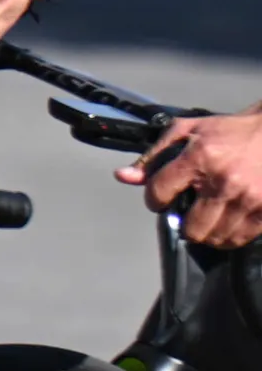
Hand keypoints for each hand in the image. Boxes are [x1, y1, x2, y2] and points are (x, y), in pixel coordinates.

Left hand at [126, 108, 261, 248]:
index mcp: (200, 157)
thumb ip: (154, 156)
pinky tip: (228, 221)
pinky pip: (238, 238)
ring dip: (208, 231)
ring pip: (214, 238)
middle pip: (190, 228)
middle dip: (185, 223)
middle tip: (191, 212)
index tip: (162, 199)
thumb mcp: (187, 131)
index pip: (158, 193)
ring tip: (211, 216)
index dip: (155, 200)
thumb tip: (123, 176)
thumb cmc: (230, 132)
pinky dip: (229, 235)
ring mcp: (248, 197)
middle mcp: (224, 181)